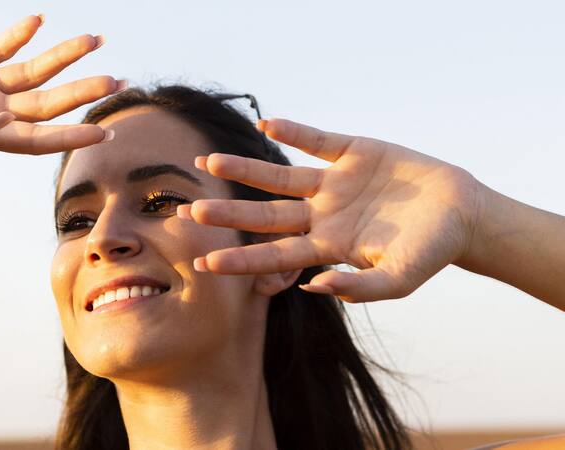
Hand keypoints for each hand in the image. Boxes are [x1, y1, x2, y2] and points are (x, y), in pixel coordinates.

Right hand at [0, 15, 122, 160]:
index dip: (72, 135)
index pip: (41, 138)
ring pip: (35, 69)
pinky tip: (38, 21)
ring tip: (95, 39)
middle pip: (49, 100)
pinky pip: (2, 45)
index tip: (105, 132)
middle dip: (83, 91)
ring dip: (64, 55)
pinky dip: (20, 33)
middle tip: (117, 81)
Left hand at [177, 118, 486, 301]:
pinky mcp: (352, 152)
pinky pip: (316, 140)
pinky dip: (294, 130)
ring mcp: (333, 183)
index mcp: (327, 246)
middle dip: (229, 216)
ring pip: (279, 176)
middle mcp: (321, 215)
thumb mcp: (399, 279)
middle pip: (265, 216)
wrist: (460, 213)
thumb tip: (313, 288)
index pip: (275, 255)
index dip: (241, 260)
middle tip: (191, 213)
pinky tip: (266, 122)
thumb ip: (359, 288)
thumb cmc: (430, 252)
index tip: (205, 263)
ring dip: (246, 170)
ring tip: (209, 163)